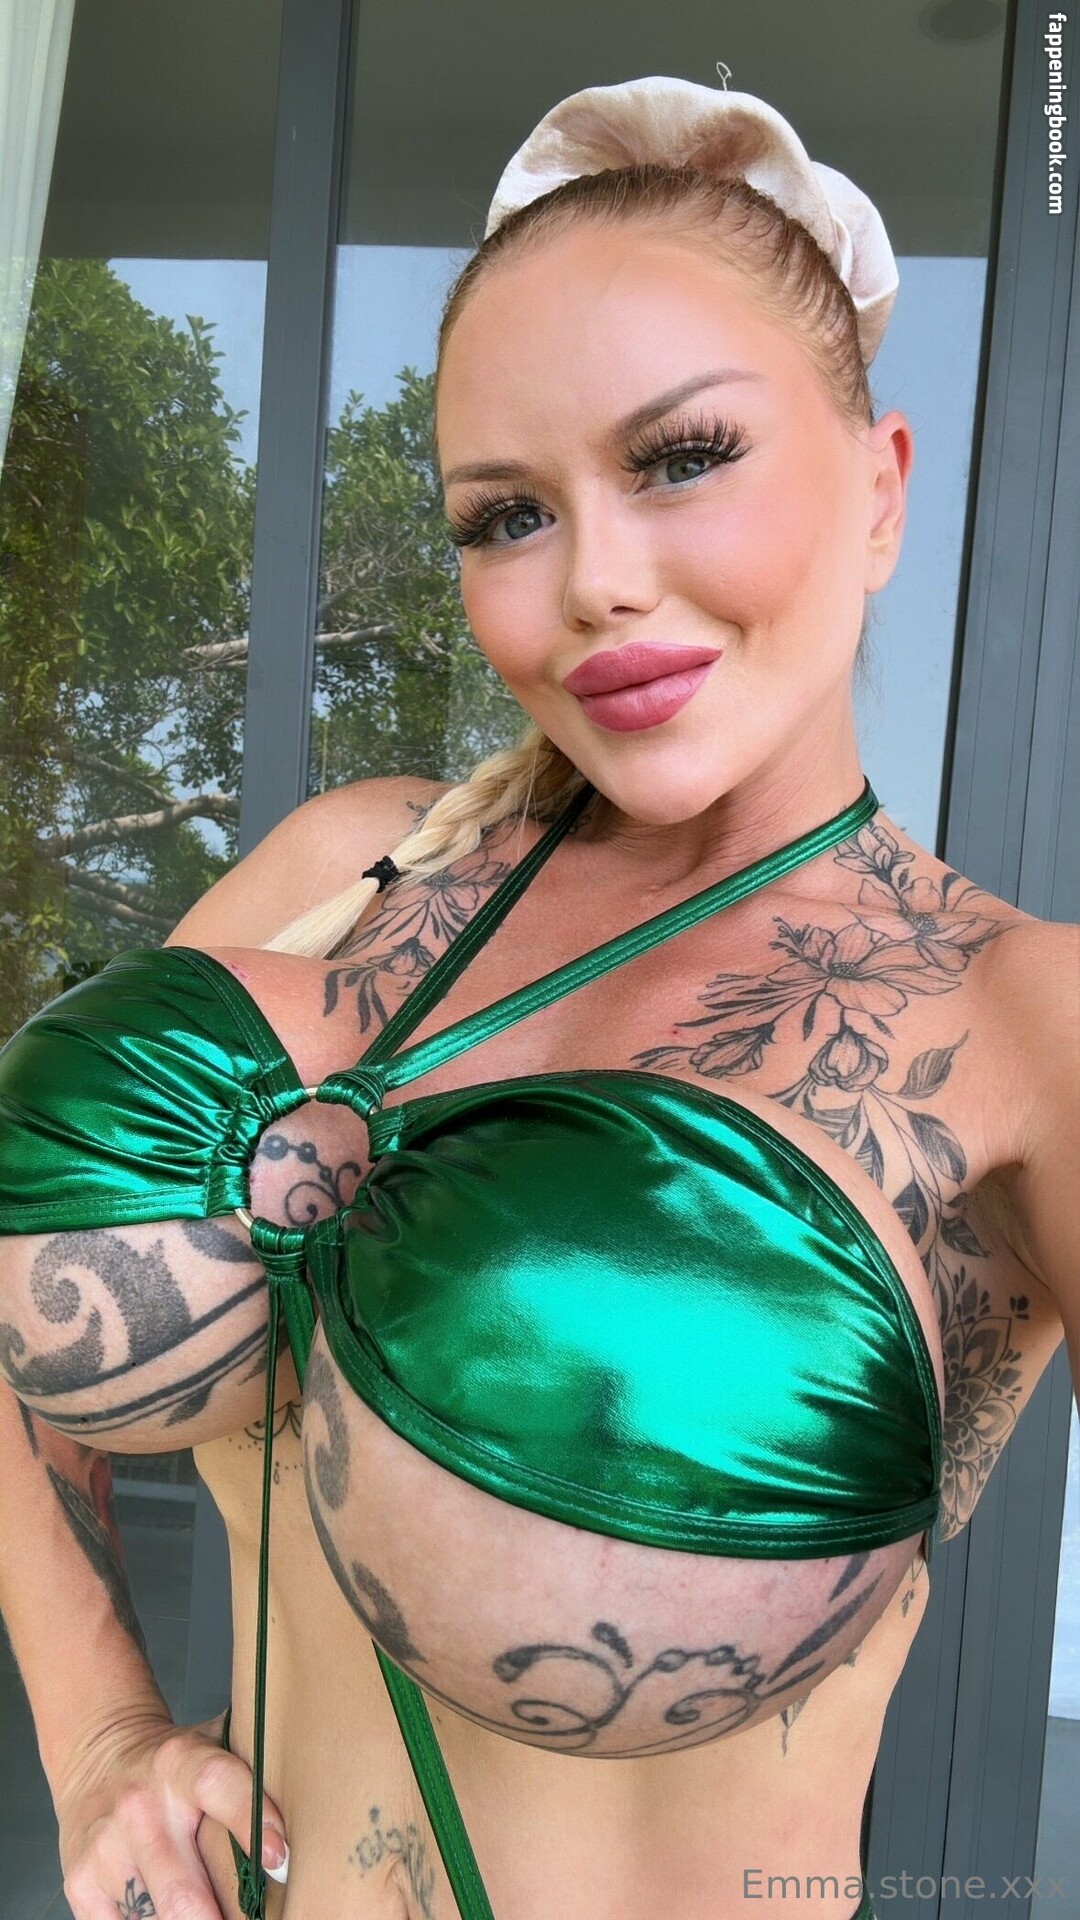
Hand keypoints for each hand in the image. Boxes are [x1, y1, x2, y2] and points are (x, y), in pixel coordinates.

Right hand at [53, 1706, 287, 1918]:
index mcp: (181, 1763)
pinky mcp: (80, 1882)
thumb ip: (256, 1764)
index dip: (252, 1823)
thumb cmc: (176, 1761)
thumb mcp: (213, 1744)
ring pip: (156, 1919)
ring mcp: (105, 1847)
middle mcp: (140, 1806)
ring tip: (218, 1916)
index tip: (281, 1860)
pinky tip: (169, 1915)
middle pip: (182, 1892)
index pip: (220, 1786)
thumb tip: (322, 1787)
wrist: (98, 1752)